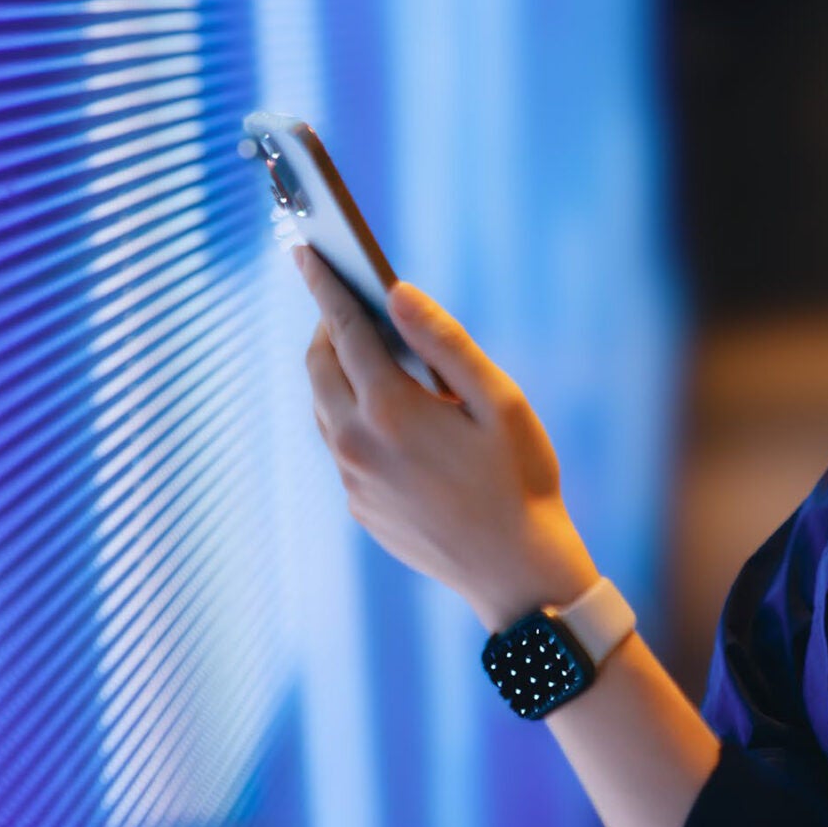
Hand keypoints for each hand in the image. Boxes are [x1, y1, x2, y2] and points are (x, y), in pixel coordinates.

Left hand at [291, 245, 599, 629]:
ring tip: (366, 351)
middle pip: (320, 366)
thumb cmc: (521, 480)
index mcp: (390, 410)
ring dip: (337, 373)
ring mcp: (354, 480)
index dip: (325, 284)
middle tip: (349, 303)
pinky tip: (387, 414)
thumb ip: (444, 341)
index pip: (343, 328)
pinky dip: (352, 417)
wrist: (517, 576)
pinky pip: (342, 447)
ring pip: (324, 408)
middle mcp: (357, 444)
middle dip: (327, 327)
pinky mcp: (360, 507)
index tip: (306, 250)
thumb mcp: (499, 401)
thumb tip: (396, 291)